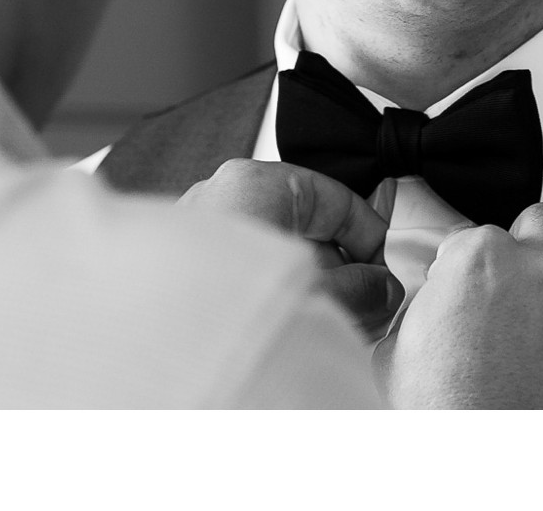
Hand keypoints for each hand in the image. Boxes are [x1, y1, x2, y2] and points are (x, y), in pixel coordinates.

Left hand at [178, 159, 403, 338]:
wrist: (155, 360)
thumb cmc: (220, 309)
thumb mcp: (319, 295)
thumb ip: (360, 290)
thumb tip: (382, 290)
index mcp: (255, 183)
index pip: (336, 198)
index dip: (371, 239)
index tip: (387, 275)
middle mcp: (221, 197)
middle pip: (306, 228)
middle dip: (340, 272)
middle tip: (364, 311)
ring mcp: (200, 234)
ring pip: (276, 255)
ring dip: (308, 290)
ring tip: (326, 330)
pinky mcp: (186, 269)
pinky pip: (246, 275)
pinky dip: (273, 299)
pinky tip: (289, 334)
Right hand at [374, 203, 542, 408]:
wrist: (487, 468)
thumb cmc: (439, 414)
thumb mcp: (395, 348)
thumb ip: (424, 307)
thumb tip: (432, 308)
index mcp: (480, 256)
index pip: (471, 235)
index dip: (460, 267)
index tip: (458, 292)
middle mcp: (540, 269)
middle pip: (541, 227)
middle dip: (525, 249)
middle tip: (505, 290)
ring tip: (521, 357)